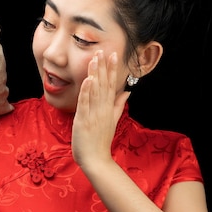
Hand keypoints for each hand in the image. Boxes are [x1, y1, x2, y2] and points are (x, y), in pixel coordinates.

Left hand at [72, 51, 129, 168]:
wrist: (96, 160)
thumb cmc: (101, 141)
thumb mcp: (113, 120)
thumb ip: (119, 105)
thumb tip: (127, 92)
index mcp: (109, 108)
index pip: (112, 85)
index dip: (112, 70)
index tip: (113, 55)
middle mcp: (103, 109)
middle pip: (104, 84)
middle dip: (103, 67)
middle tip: (103, 50)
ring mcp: (94, 114)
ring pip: (95, 90)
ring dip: (95, 74)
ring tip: (95, 59)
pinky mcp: (84, 120)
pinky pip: (85, 103)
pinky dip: (87, 92)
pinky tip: (88, 80)